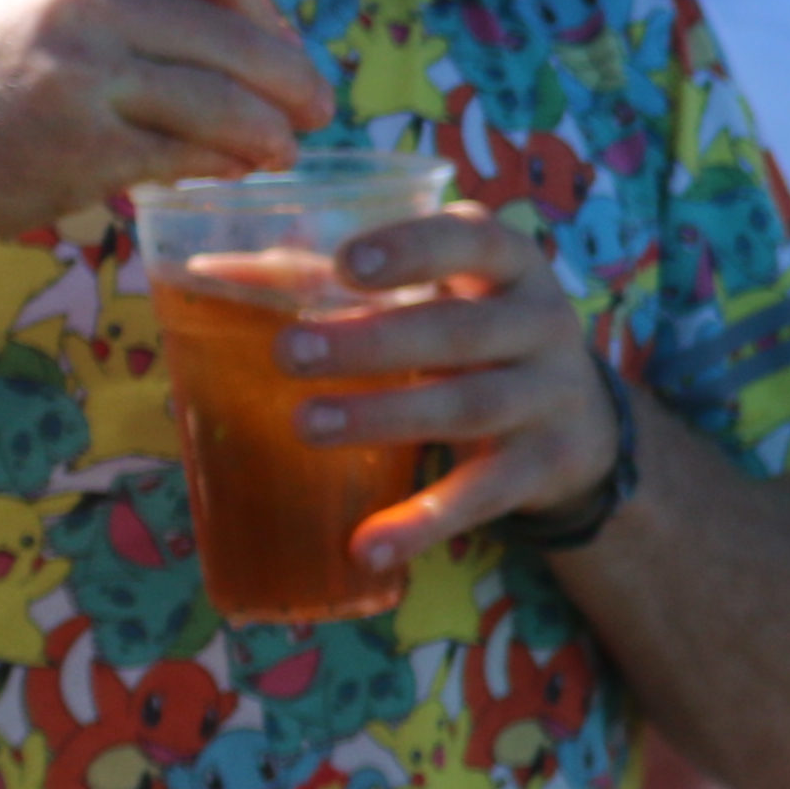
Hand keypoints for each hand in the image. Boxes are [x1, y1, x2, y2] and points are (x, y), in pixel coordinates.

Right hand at [0, 0, 331, 254]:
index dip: (262, 5)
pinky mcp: (82, 143)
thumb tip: (248, 28)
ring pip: (226, 96)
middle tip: (318, 107)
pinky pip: (190, 153)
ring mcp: (80, 70)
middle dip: (292, 74)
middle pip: (238, 29)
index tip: (271, 44)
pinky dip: (224, 164)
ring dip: (272, 129)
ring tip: (285, 148)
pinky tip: (234, 171)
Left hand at [278, 208, 621, 567]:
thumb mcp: (431, 295)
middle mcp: (540, 324)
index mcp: (508, 266)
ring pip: (467, 406)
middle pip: (459, 330)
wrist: (583, 423)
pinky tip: (370, 546)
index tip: (345, 262)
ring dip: (385, 416)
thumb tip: (206, 270)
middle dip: (373, 341)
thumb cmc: (473, 336)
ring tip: (308, 424)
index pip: (472, 241)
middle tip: (289, 352)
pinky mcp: (544, 467)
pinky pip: (482, 494)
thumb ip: (327, 280)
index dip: (413, 249)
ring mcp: (549, 397)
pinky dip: (426, 521)